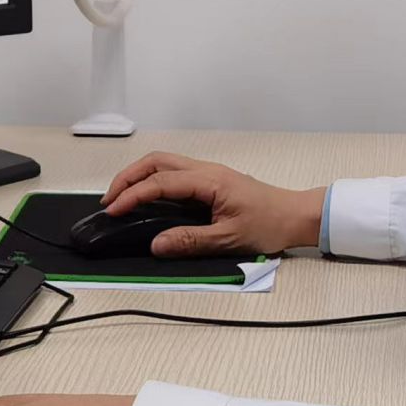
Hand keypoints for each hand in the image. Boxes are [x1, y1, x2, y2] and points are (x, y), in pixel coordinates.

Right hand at [102, 151, 324, 256]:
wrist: (295, 215)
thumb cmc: (269, 225)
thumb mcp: (229, 239)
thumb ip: (191, 241)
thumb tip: (156, 244)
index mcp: (209, 180)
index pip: (161, 182)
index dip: (133, 195)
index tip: (113, 210)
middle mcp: (206, 170)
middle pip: (157, 162)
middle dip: (128, 177)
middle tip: (109, 200)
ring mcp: (208, 172)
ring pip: (164, 163)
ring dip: (139, 176)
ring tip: (121, 198)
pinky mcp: (210, 180)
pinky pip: (175, 172)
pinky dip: (153, 180)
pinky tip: (146, 197)